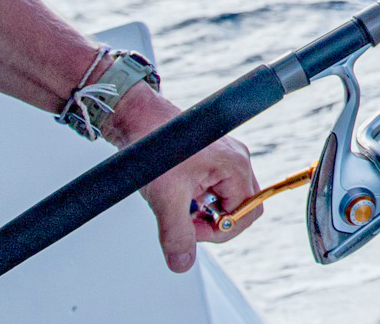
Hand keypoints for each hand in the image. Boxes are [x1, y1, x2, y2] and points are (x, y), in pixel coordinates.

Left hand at [107, 87, 262, 272]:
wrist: (134, 117)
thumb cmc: (154, 144)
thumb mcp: (165, 197)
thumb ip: (176, 234)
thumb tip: (183, 262)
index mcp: (235, 165)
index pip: (245, 215)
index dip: (218, 231)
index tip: (190, 230)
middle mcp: (234, 160)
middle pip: (238, 208)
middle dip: (211, 221)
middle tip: (184, 220)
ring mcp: (222, 158)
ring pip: (222, 200)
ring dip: (200, 210)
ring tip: (176, 203)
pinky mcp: (208, 158)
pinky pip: (210, 189)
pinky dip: (193, 199)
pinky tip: (174, 193)